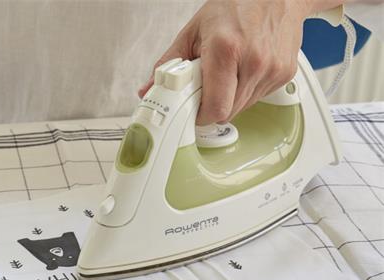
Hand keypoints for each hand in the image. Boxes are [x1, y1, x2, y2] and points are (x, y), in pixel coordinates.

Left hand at [138, 0, 324, 124]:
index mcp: (226, 49)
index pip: (214, 109)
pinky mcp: (285, 74)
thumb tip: (149, 89)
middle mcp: (253, 60)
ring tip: (227, 72)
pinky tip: (244, 69)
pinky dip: (246, 91)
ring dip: (230, 99)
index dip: (200, 115)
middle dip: (212, 106)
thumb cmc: (235, 6)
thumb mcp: (193, 31)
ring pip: (242, 108)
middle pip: (227, 113)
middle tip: (206, 86)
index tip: (192, 110)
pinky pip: (258, 98)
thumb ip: (168, 64)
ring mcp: (272, 68)